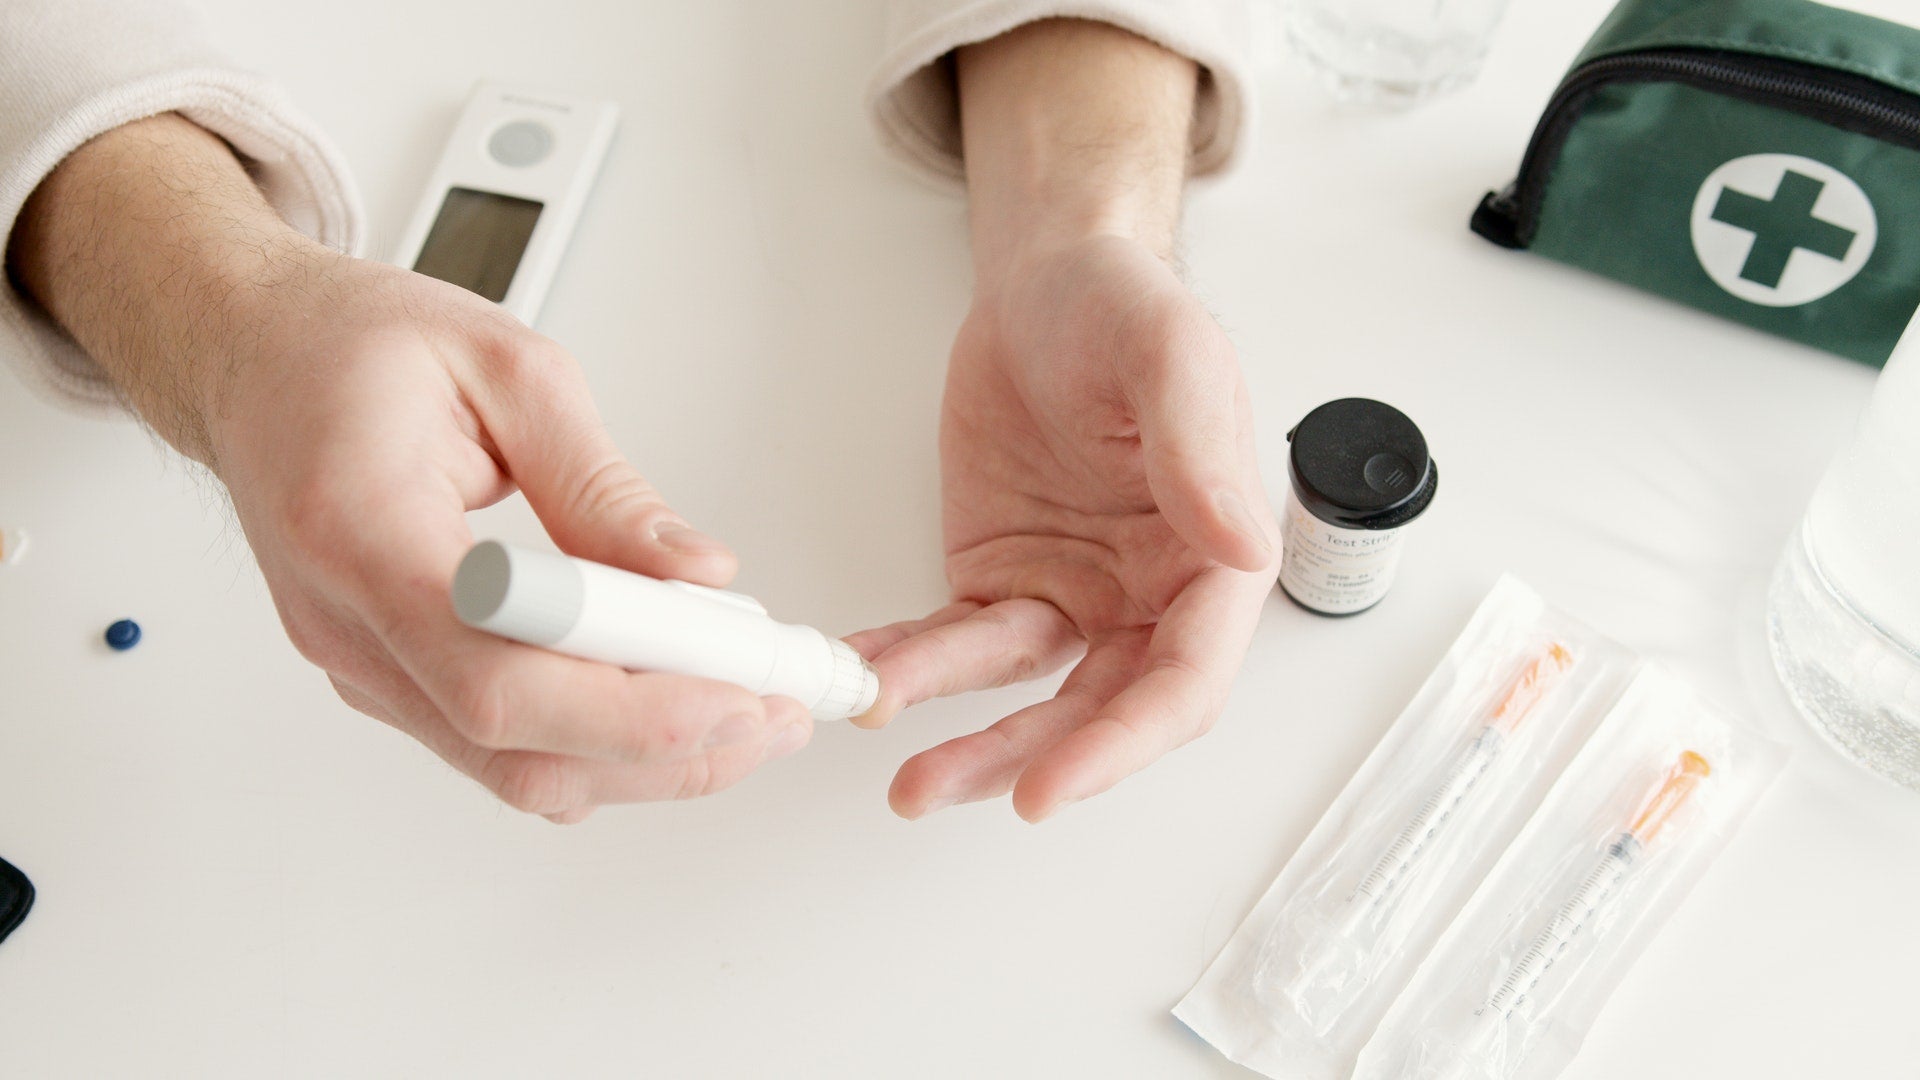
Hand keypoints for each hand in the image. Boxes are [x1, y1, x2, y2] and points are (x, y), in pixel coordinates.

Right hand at [9, 115, 811, 820]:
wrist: (247, 353)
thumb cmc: (349, 344)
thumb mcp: (505, 368)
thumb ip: (602, 484)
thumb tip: (697, 575)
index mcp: (361, 531)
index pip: (501, 677)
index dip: (629, 707)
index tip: (733, 688)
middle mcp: (348, 625)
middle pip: (516, 749)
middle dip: (668, 749)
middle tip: (775, 712)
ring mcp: (360, 664)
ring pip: (514, 769)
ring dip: (646, 760)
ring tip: (748, 709)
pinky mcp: (386, 676)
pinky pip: (499, 744)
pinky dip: (598, 741)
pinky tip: (669, 700)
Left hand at [849, 229, 1275, 820]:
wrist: (1044, 282)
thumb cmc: (1121, 308)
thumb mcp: (1169, 354)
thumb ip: (1200, 447)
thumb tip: (1237, 545)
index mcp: (1212, 562)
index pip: (1182, 683)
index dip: (1121, 745)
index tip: (1050, 785)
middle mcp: (1148, 596)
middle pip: (1096, 709)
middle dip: (1022, 760)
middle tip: (938, 787)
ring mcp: (1072, 595)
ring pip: (1022, 692)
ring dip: (963, 736)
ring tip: (899, 775)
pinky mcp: (1002, 580)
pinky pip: (956, 641)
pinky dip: (912, 663)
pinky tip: (868, 673)